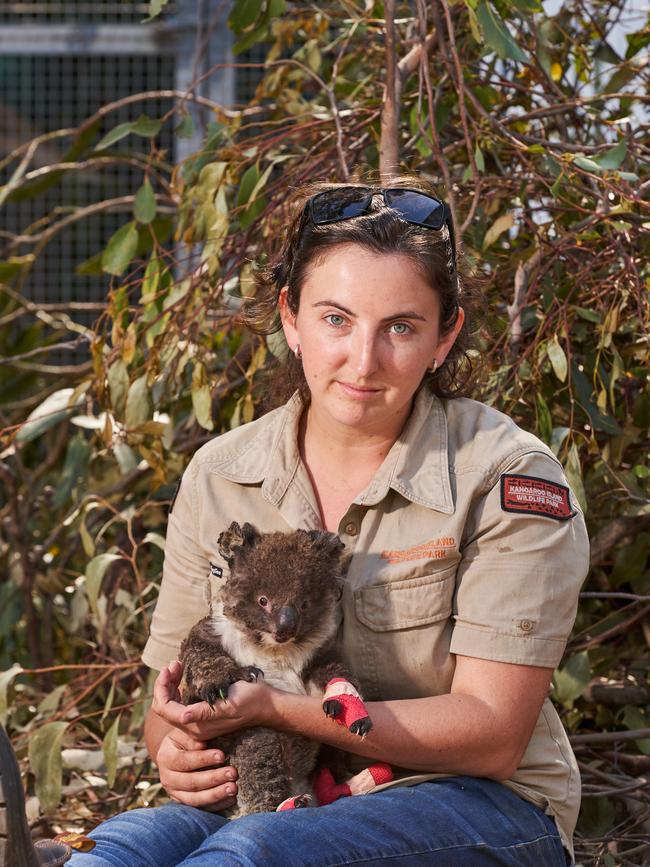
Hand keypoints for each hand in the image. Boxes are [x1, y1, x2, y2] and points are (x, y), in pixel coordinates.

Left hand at [151, 660, 275, 741]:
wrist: (267, 705)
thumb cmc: (251, 700)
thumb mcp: (229, 704)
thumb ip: (205, 712)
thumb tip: (183, 716)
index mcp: (197, 726)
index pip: (164, 708)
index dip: (162, 686)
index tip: (170, 666)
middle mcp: (194, 727)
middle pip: (164, 707)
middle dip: (164, 684)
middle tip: (175, 663)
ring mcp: (198, 723)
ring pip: (171, 705)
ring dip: (170, 685)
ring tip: (178, 666)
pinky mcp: (203, 716)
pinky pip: (181, 704)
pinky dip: (178, 688)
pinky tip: (183, 676)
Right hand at [156, 726, 237, 809]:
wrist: (179, 750)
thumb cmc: (188, 736)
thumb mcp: (187, 731)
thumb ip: (193, 736)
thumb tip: (201, 744)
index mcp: (165, 757)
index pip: (184, 760)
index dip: (203, 759)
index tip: (222, 755)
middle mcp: (167, 778)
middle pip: (191, 782)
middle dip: (214, 778)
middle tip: (233, 773)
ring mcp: (174, 793)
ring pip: (195, 799)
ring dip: (216, 795)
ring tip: (234, 788)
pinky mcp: (184, 802)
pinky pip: (200, 808)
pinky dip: (216, 805)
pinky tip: (231, 799)